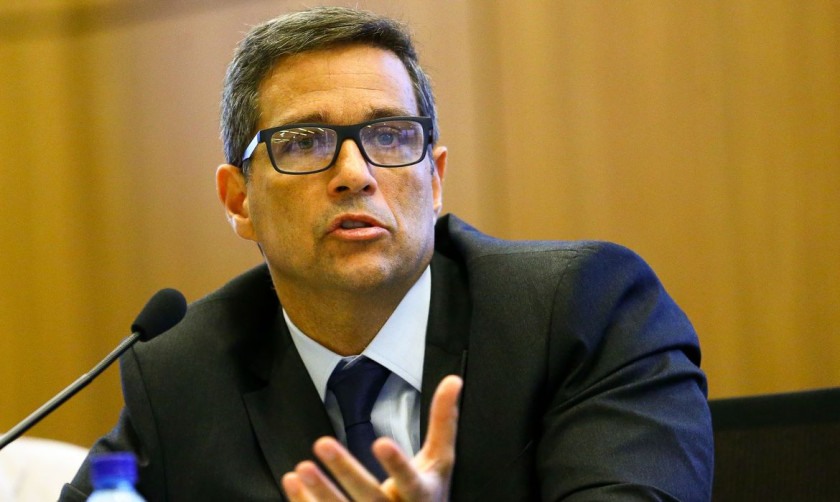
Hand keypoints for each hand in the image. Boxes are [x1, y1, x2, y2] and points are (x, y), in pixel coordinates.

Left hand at [281, 375, 462, 500]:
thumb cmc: (428, 492)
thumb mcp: (440, 460)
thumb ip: (443, 422)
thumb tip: (453, 380)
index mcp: (421, 495)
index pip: (409, 480)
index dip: (396, 464)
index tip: (380, 442)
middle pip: (369, 497)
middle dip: (346, 471)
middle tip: (322, 442)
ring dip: (320, 491)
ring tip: (302, 467)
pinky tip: (293, 481)